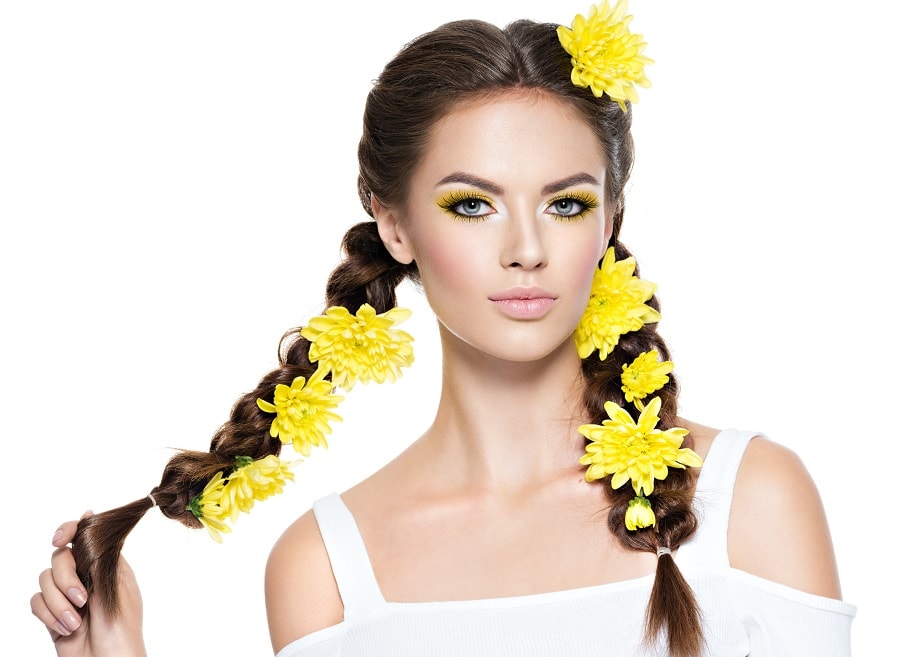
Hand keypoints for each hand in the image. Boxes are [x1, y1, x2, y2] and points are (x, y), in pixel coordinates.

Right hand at [30, 515, 147, 656]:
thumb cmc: (122, 626)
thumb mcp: (115, 583)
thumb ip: (98, 552)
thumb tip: (88, 516)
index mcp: (105, 563)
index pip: (83, 535)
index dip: (68, 530)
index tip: (60, 539)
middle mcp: (85, 576)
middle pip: (59, 558)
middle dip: (66, 579)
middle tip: (82, 599)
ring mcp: (67, 595)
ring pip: (44, 580)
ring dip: (59, 603)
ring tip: (77, 621)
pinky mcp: (52, 614)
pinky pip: (36, 602)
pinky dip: (50, 615)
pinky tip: (67, 628)